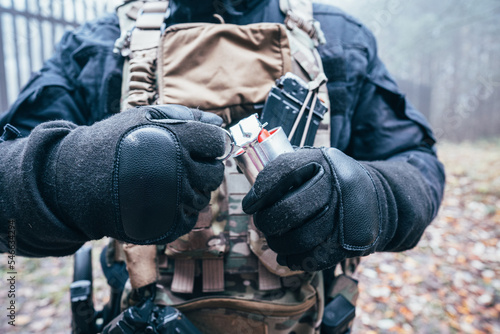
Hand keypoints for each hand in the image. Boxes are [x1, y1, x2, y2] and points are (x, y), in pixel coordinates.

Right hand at [52, 105, 226, 243]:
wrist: (78, 178)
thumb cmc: (112, 142)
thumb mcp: (145, 116)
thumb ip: (187, 116)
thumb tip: (220, 123)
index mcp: (177, 140)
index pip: (218, 143)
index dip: (212, 143)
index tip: (202, 145)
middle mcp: (179, 171)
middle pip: (215, 173)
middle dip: (204, 167)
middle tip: (182, 164)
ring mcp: (174, 202)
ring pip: (204, 196)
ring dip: (192, 189)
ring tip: (165, 181)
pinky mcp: (167, 225)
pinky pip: (191, 217)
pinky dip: (181, 209)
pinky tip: (160, 199)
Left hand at [242, 147, 383, 270]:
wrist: (375, 198)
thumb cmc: (332, 181)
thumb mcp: (314, 162)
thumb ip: (287, 170)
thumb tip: (253, 193)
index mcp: (323, 160)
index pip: (284, 170)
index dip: (261, 190)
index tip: (249, 205)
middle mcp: (338, 185)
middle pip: (291, 210)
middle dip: (267, 221)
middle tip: (261, 223)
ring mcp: (347, 215)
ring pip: (301, 238)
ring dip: (279, 243)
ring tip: (274, 239)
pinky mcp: (351, 242)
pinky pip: (315, 258)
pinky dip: (295, 260)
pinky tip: (286, 256)